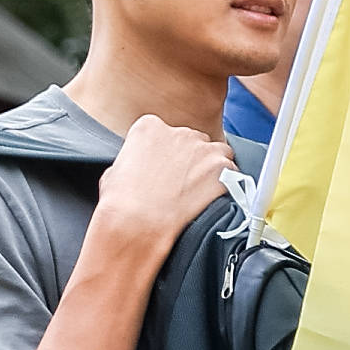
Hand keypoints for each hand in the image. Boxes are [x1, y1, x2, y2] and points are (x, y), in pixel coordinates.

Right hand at [88, 114, 231, 266]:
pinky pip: (233, 172)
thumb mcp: (115, 171)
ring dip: (214, 167)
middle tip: (185, 182)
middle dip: (193, 159)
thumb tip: (138, 166)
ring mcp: (203, 149)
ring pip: (219, 152)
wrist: (138, 223)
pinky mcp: (221, 169)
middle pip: (195, 140)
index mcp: (149, 127)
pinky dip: (228, 183)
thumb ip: (134, 159)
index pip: (167, 132)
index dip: (170, 152)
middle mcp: (179, 132)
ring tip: (202, 189)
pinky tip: (213, 197)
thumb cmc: (122, 203)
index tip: (169, 167)